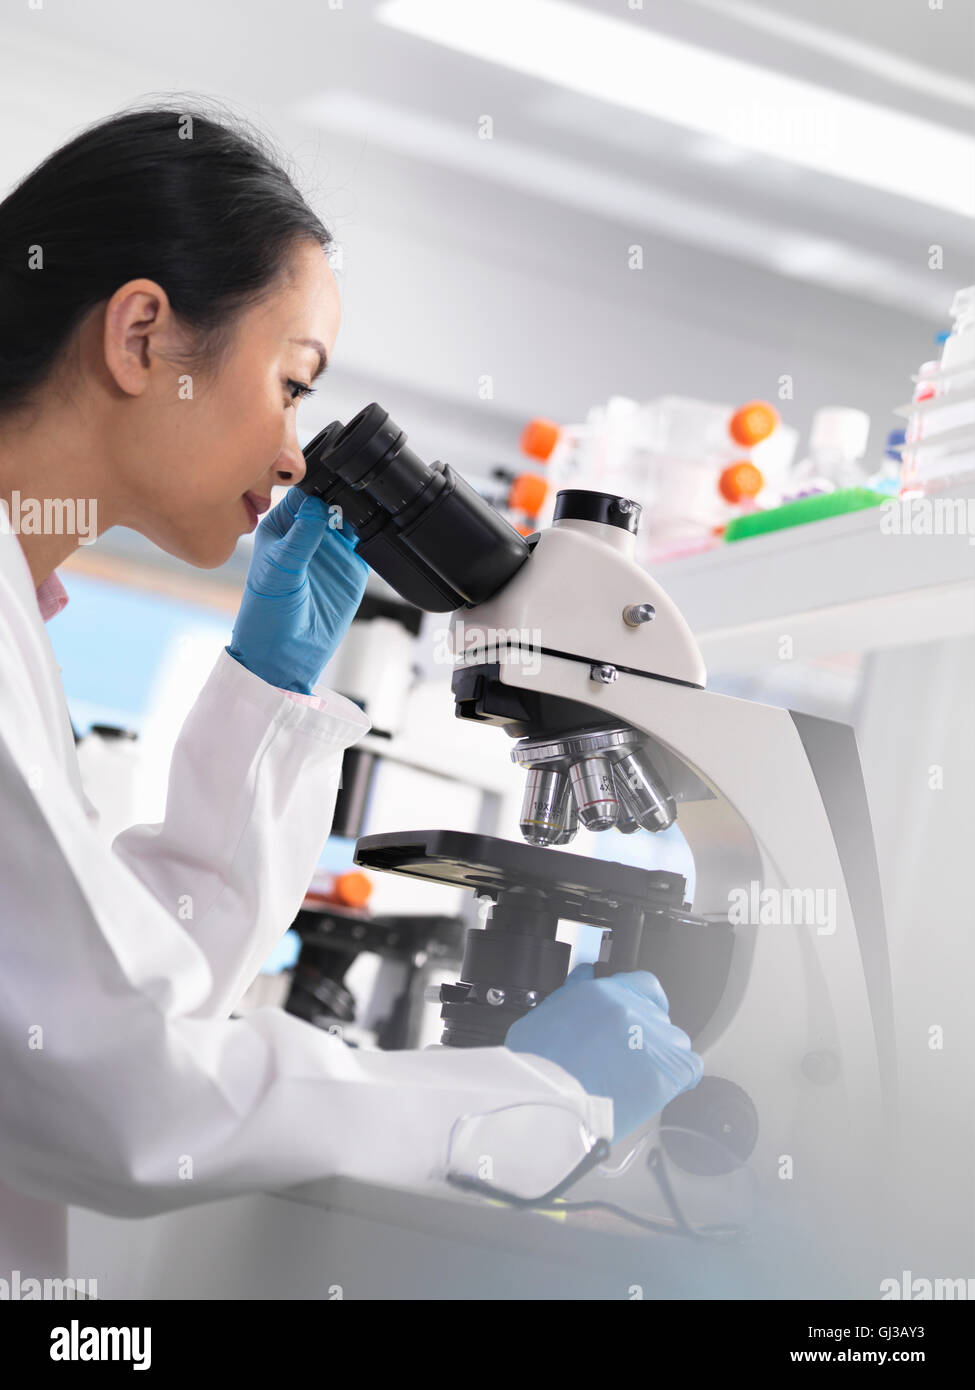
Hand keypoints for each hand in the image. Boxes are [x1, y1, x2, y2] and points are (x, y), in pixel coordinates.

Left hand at [227, 487, 367, 693]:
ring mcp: (329, 550)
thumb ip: (301, 536)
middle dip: (343, 493)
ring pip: (349, 517)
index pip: (302, 495)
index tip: (335, 478)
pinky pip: (364, 542)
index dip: (318, 483)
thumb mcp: (280, 569)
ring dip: (359, 510)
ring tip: (365, 507)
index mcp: (281, 528)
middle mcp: (306, 535)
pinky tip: (374, 527)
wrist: (286, 654)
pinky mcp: (350, 567)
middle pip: (329, 500)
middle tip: (356, 489)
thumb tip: (318, 504)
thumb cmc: (267, 613)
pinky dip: (372, 532)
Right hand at [505, 963, 702, 1142]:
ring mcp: (652, 1040)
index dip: (644, 1002)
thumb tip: (585, 975)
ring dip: (661, 1056)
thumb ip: (572, 993)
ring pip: (675, 1041)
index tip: (640, 1016)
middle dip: (646, 1035)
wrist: (546, 1103)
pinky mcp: (667, 1071)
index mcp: (603, 993)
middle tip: (627, 1058)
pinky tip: (658, 1087)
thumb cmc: (538, 1067)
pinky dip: (679, 1077)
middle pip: (658, 1016)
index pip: (644, 985)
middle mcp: (632, 1010)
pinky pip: (690, 1068)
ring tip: (636, 1078)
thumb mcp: (546, 1015)